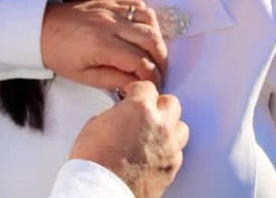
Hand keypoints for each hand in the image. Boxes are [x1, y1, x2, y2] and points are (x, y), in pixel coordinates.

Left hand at [41, 0, 166, 89]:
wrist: (39, 29)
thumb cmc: (59, 55)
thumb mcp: (84, 77)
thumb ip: (114, 80)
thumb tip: (139, 83)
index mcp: (100, 45)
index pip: (140, 61)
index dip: (153, 77)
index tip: (155, 86)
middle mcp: (109, 24)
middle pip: (151, 39)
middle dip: (161, 60)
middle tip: (160, 73)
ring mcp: (110, 9)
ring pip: (150, 19)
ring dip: (158, 39)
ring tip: (154, 55)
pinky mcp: (109, 2)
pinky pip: (138, 5)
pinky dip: (148, 20)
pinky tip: (144, 33)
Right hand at [69, 81, 187, 197]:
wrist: (99, 188)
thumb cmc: (94, 160)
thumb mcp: (96, 123)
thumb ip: (116, 114)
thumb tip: (119, 115)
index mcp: (140, 108)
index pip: (147, 87)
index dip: (137, 91)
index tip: (132, 95)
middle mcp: (159, 124)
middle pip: (171, 103)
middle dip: (157, 105)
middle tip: (145, 111)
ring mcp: (169, 146)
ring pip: (180, 127)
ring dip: (168, 126)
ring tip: (153, 132)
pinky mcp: (172, 166)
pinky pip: (178, 151)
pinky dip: (168, 149)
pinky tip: (154, 151)